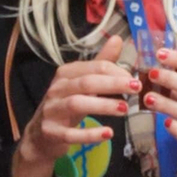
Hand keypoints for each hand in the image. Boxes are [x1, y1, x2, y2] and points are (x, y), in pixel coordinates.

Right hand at [12, 35, 138, 176]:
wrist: (41, 136)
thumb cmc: (66, 106)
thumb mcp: (82, 83)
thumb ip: (100, 64)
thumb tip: (118, 39)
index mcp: (66, 74)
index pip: (94, 67)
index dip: (116, 72)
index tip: (135, 80)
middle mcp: (57, 89)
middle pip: (86, 82)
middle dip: (113, 84)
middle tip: (136, 89)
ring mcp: (52, 110)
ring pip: (77, 104)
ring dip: (103, 105)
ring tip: (124, 109)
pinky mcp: (51, 132)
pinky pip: (71, 133)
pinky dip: (90, 134)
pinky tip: (108, 133)